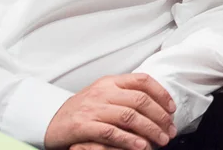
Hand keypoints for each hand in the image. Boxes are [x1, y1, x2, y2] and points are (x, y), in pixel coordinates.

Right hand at [45, 73, 176, 149]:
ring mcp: (92, 108)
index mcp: (110, 82)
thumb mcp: (104, 94)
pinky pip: (111, 132)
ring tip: (160, 140)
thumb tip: (156, 103)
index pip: (142, 80)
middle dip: (160, 116)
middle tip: (170, 130)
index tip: (171, 109)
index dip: (161, 94)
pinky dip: (129, 140)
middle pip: (140, 100)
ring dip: (149, 129)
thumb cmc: (82, 109)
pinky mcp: (83, 126)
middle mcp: (102, 92)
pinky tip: (140, 146)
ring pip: (129, 116)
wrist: (50, 120)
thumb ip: (125, 94)